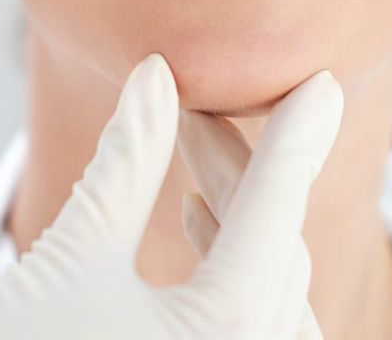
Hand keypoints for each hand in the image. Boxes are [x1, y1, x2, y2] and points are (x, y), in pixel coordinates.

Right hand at [0, 56, 343, 339]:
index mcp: (224, 331)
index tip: (321, 83)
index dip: (296, 139)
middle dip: (241, 173)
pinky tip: (194, 232)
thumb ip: (125, 166)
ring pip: (273, 299)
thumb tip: (155, 76)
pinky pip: (254, 333)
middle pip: (275, 252)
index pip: (275, 212)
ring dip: (242, 229)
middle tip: (192, 109)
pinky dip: (237, 281)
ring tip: (195, 175)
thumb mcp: (69, 258)